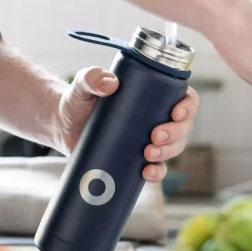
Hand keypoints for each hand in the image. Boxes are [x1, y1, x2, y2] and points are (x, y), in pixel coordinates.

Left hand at [52, 67, 199, 181]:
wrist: (63, 126)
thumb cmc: (78, 100)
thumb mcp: (83, 85)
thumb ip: (91, 77)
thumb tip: (110, 83)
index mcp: (154, 94)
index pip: (185, 97)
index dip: (188, 106)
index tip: (176, 112)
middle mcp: (157, 117)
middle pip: (184, 127)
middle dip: (175, 133)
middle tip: (154, 136)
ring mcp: (149, 140)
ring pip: (174, 148)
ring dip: (168, 152)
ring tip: (148, 154)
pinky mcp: (137, 160)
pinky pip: (157, 169)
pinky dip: (157, 173)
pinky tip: (146, 172)